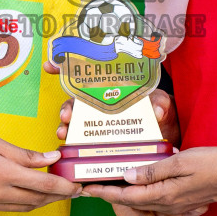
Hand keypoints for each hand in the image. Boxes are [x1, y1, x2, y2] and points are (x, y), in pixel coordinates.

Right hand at [0, 130, 80, 212]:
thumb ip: (24, 154)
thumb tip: (51, 159)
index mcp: (1, 173)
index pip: (43, 185)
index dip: (64, 187)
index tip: (78, 184)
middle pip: (38, 200)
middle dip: (59, 196)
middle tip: (74, 189)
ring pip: (26, 207)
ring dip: (44, 201)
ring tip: (58, 191)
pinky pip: (10, 208)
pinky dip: (25, 202)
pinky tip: (31, 193)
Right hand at [43, 58, 179, 144]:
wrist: (167, 136)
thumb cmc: (161, 113)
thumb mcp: (163, 104)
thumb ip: (161, 103)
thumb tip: (156, 109)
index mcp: (111, 88)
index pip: (85, 76)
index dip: (64, 68)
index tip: (49, 66)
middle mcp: (99, 105)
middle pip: (75, 102)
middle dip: (66, 107)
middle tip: (67, 115)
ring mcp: (98, 124)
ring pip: (75, 123)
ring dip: (66, 126)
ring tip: (65, 132)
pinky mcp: (99, 143)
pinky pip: (82, 143)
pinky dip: (73, 146)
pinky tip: (69, 150)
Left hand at [84, 147, 216, 215]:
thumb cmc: (212, 164)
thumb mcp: (181, 162)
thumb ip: (153, 171)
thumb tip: (128, 176)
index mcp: (164, 194)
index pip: (127, 196)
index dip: (105, 193)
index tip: (87, 190)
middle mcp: (167, 204)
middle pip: (131, 202)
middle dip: (109, 196)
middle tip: (90, 188)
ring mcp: (175, 205)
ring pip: (142, 203)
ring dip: (123, 197)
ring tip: (108, 187)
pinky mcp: (182, 201)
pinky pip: (155, 202)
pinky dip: (140, 196)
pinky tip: (136, 188)